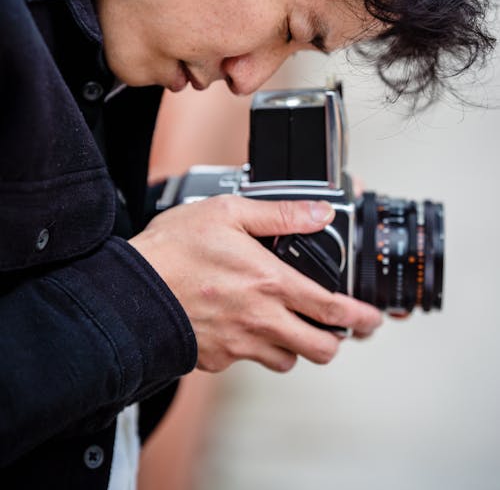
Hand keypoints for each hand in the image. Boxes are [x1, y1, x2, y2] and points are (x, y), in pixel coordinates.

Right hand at [130, 196, 382, 372]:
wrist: (130, 290)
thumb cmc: (174, 250)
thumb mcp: (229, 213)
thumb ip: (280, 215)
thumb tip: (319, 212)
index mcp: (270, 283)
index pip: (331, 310)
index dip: (361, 318)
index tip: (373, 319)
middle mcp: (261, 320)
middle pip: (320, 349)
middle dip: (336, 341)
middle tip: (336, 329)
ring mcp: (239, 345)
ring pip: (287, 360)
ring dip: (295, 345)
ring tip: (286, 324)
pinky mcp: (218, 359)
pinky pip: (249, 362)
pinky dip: (255, 349)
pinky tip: (243, 326)